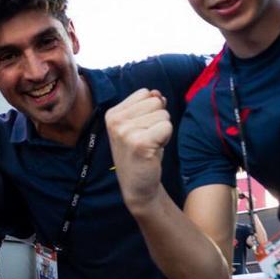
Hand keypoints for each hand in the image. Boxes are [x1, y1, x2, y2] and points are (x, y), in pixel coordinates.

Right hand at [106, 88, 172, 211]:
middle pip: (155, 102)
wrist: (138, 185)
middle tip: (147, 138)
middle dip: (158, 120)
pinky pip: (167, 127)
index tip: (142, 129)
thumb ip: (148, 105)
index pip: (145, 93)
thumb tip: (157, 93)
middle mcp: (116, 120)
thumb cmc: (141, 153)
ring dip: (162, 130)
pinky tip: (154, 150)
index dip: (150, 110)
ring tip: (150, 145)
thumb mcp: (140, 125)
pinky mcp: (139, 142)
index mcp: (113, 113)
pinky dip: (166, 139)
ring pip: (163, 114)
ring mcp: (125, 131)